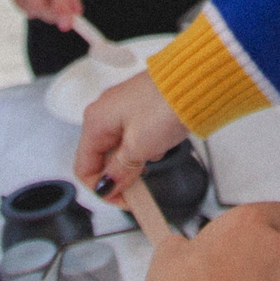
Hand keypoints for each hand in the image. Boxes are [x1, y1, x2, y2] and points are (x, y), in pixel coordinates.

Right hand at [76, 71, 189, 197]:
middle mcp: (104, 112)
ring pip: (120, 149)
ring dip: (135, 161)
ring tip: (155, 156)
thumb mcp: (138, 147)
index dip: (102, 189)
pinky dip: (146, 146)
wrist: (195, 80)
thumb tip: (107, 187)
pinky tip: (161, 143)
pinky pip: (134, 137)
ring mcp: (123, 109)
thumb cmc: (167, 103)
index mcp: (95, 120)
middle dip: (121, 175)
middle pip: (101, 159)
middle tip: (141, 186)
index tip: (124, 200)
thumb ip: (119, 171)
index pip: (84, 167)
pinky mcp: (140, 109)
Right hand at [143, 200, 279, 280]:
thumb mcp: (170, 252)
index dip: (275, 222)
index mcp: (250, 222)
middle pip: (275, 246)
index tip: (260, 231)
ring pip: (275, 276)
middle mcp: (274, 247)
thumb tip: (183, 249)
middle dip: (256, 256)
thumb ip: (187, 243)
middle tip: (225, 268)